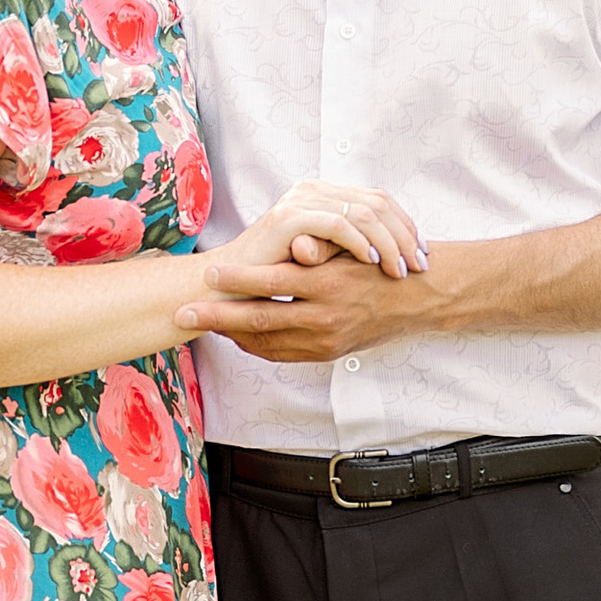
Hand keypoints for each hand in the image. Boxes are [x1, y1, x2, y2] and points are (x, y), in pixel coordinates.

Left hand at [175, 242, 431, 363]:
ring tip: (201, 323)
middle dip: (218, 316)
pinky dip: (256, 346)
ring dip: (231, 333)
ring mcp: (325, 340)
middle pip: (260, 319)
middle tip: (182, 313)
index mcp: (330, 284)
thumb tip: (294, 246)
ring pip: (268, 342)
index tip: (208, 275)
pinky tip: (235, 335)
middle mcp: (326, 317)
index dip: (238, 280)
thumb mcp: (353, 249)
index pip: (273, 282)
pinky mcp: (327, 354)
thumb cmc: (380, 264)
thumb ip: (322, 248)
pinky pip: (282, 354)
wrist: (418, 300)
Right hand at [236, 180, 426, 280]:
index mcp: (323, 194)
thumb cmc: (273, 277)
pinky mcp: (290, 217)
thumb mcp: (320, 258)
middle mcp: (313, 190)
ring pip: (364, 212)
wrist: (227, 286)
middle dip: (404, 235)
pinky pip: (338, 224)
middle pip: (378, 202)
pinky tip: (372, 263)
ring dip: (388, 243)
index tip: (421, 255)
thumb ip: (347, 248)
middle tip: (420, 264)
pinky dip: (361, 243)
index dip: (405, 227)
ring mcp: (301, 200)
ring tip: (400, 270)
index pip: (379, 200)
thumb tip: (395, 255)